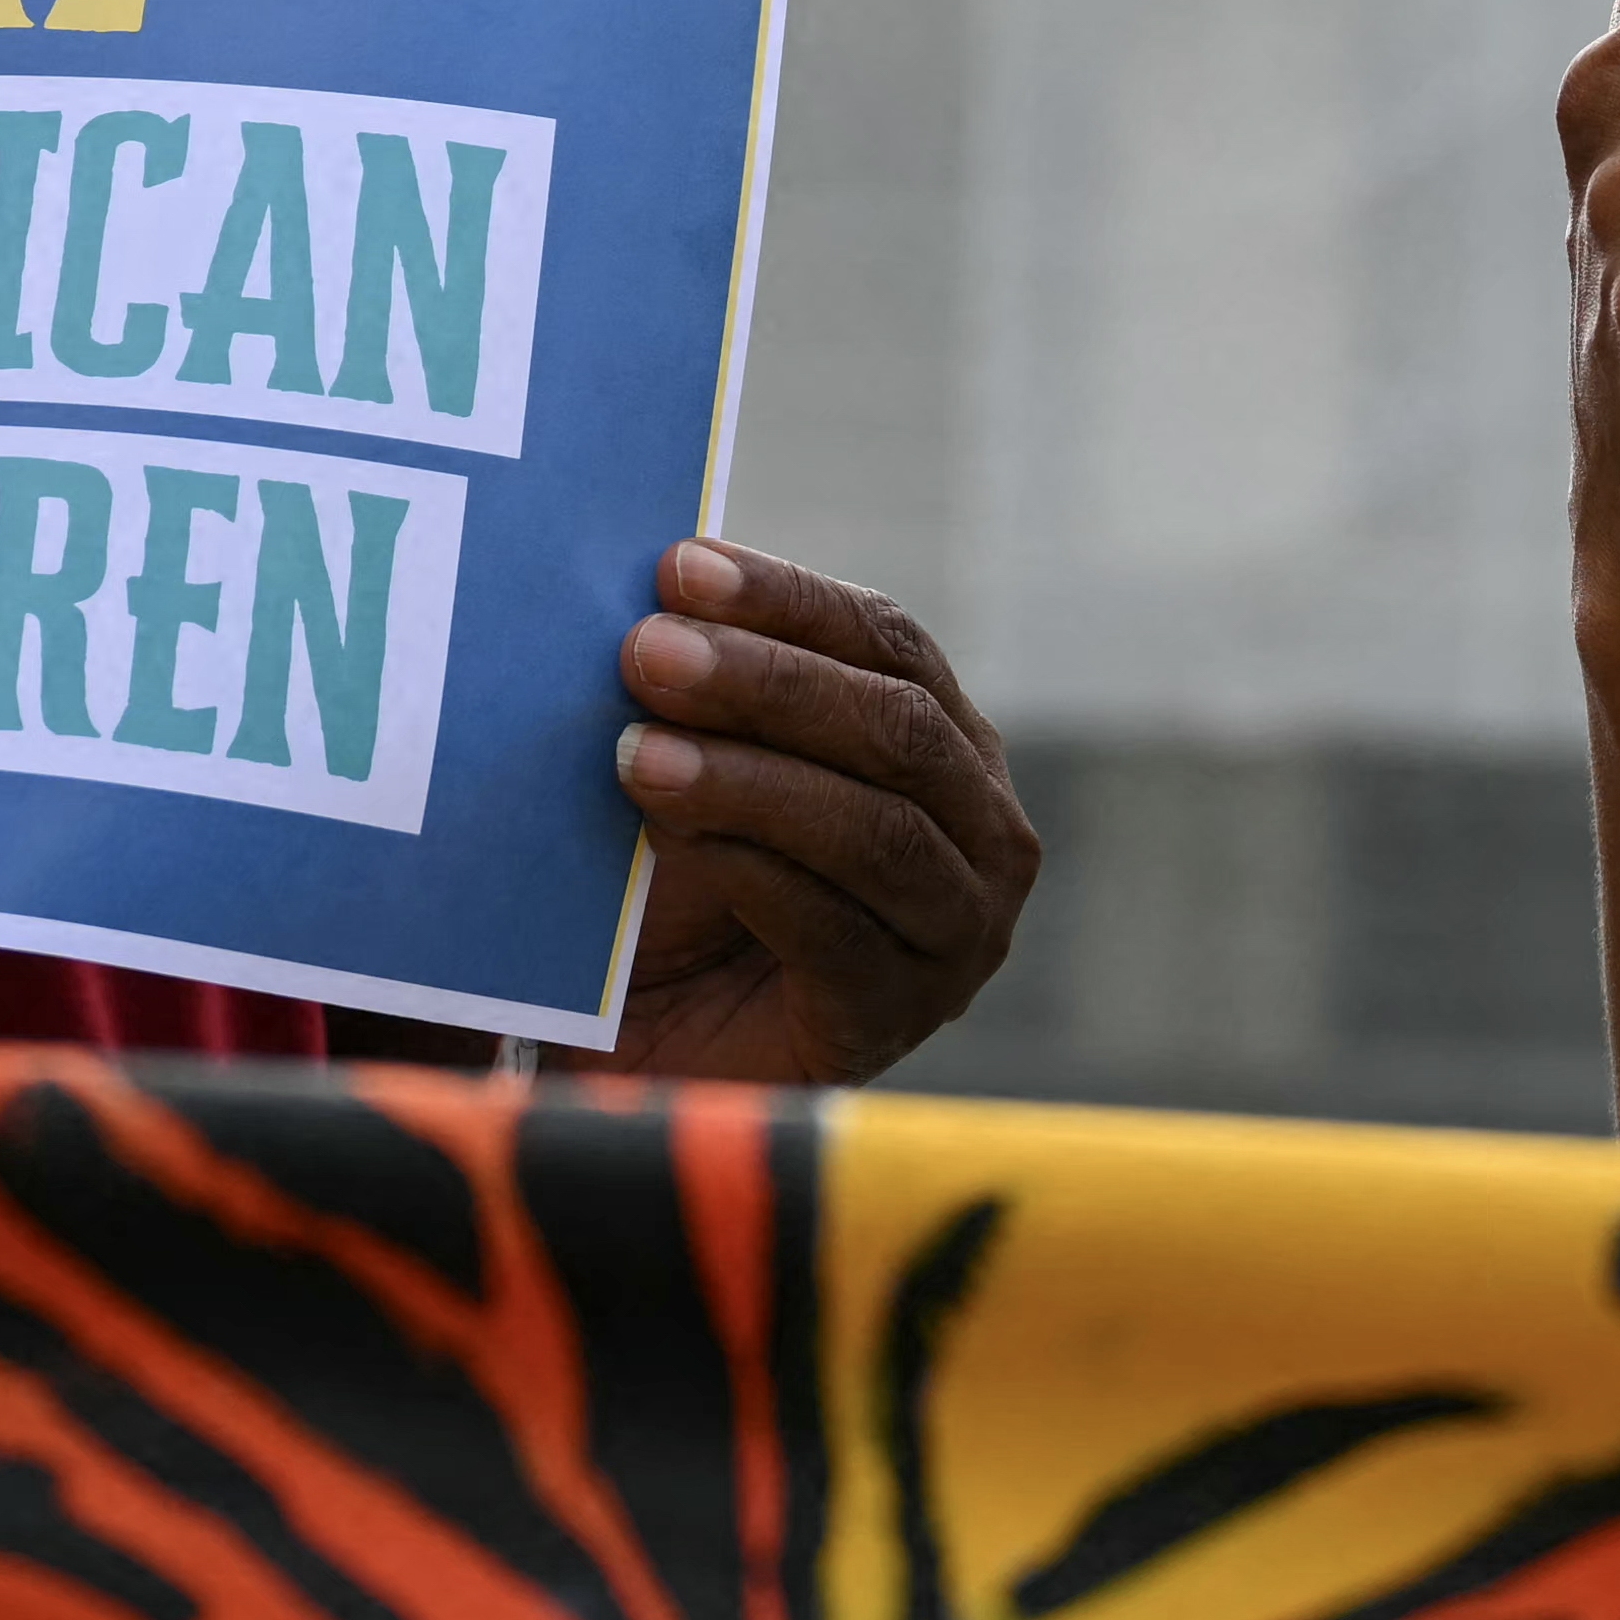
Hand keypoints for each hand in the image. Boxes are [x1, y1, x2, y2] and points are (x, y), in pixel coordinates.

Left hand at [606, 543, 1035, 1082]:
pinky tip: (672, 837)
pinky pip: (837, 931)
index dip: (788, 599)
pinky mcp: (899, 1016)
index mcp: (947, 741)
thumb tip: (652, 595)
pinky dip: (751, 873)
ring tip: (637, 754)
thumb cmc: (681, 891)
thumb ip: (699, 692)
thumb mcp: (696, 765)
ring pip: (876, 828)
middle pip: (897, 727)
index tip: (681, 568)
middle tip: (647, 651)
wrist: (649, 1052)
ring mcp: (956, 929)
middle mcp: (982, 829)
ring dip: (748, 779)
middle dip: (766, 681)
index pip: (889, 643)